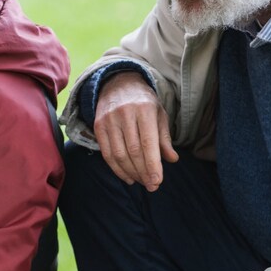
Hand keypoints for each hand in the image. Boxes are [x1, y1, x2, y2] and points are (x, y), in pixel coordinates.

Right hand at [93, 71, 178, 190]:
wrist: (118, 84)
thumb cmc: (144, 102)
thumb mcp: (159, 114)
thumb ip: (164, 138)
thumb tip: (172, 159)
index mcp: (144, 109)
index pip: (148, 142)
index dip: (152, 164)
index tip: (157, 181)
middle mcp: (125, 113)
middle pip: (133, 151)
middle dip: (143, 172)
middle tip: (152, 186)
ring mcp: (109, 120)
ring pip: (119, 155)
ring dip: (131, 173)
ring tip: (142, 182)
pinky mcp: (98, 126)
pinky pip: (107, 154)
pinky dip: (117, 169)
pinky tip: (128, 177)